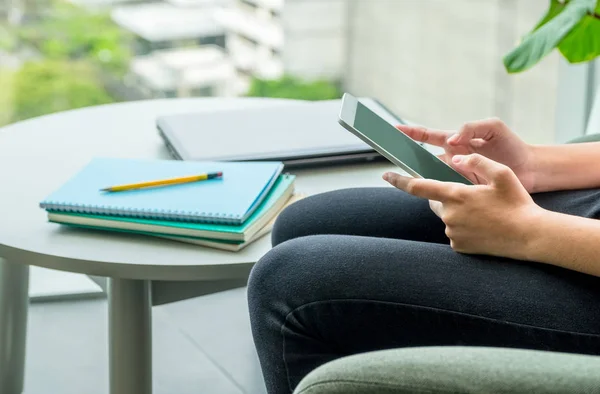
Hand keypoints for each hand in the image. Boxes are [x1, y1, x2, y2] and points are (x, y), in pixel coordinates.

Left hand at [383, 154, 543, 258]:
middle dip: (446, 197)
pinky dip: (464, 228)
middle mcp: (449, 215)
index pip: (418, 187)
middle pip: (436, 202)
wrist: (530, 236)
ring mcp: (452, 233)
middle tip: (472, 198)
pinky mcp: (458, 246)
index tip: (386, 175)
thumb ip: (477, 161)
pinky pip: (455, 233)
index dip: (399, 180)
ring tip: (485, 214)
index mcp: (455, 195)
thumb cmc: (517, 203)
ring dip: (458, 213)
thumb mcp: (502, 174)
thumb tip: (458, 158)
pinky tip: (484, 227)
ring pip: (447, 218)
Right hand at [397, 118, 535, 192]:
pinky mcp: (465, 190)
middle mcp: (454, 159)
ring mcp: (458, 175)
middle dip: (409, 159)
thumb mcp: (494, 128)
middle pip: (425, 159)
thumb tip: (452, 140)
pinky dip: (440, 193)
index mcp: (458, 142)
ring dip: (424, 178)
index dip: (412, 133)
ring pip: (434, 177)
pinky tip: (435, 195)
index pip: (430, 136)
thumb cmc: (512, 146)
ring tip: (410, 179)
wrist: (531, 170)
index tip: (394, 130)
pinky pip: (447, 191)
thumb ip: (471, 128)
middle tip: (393, 159)